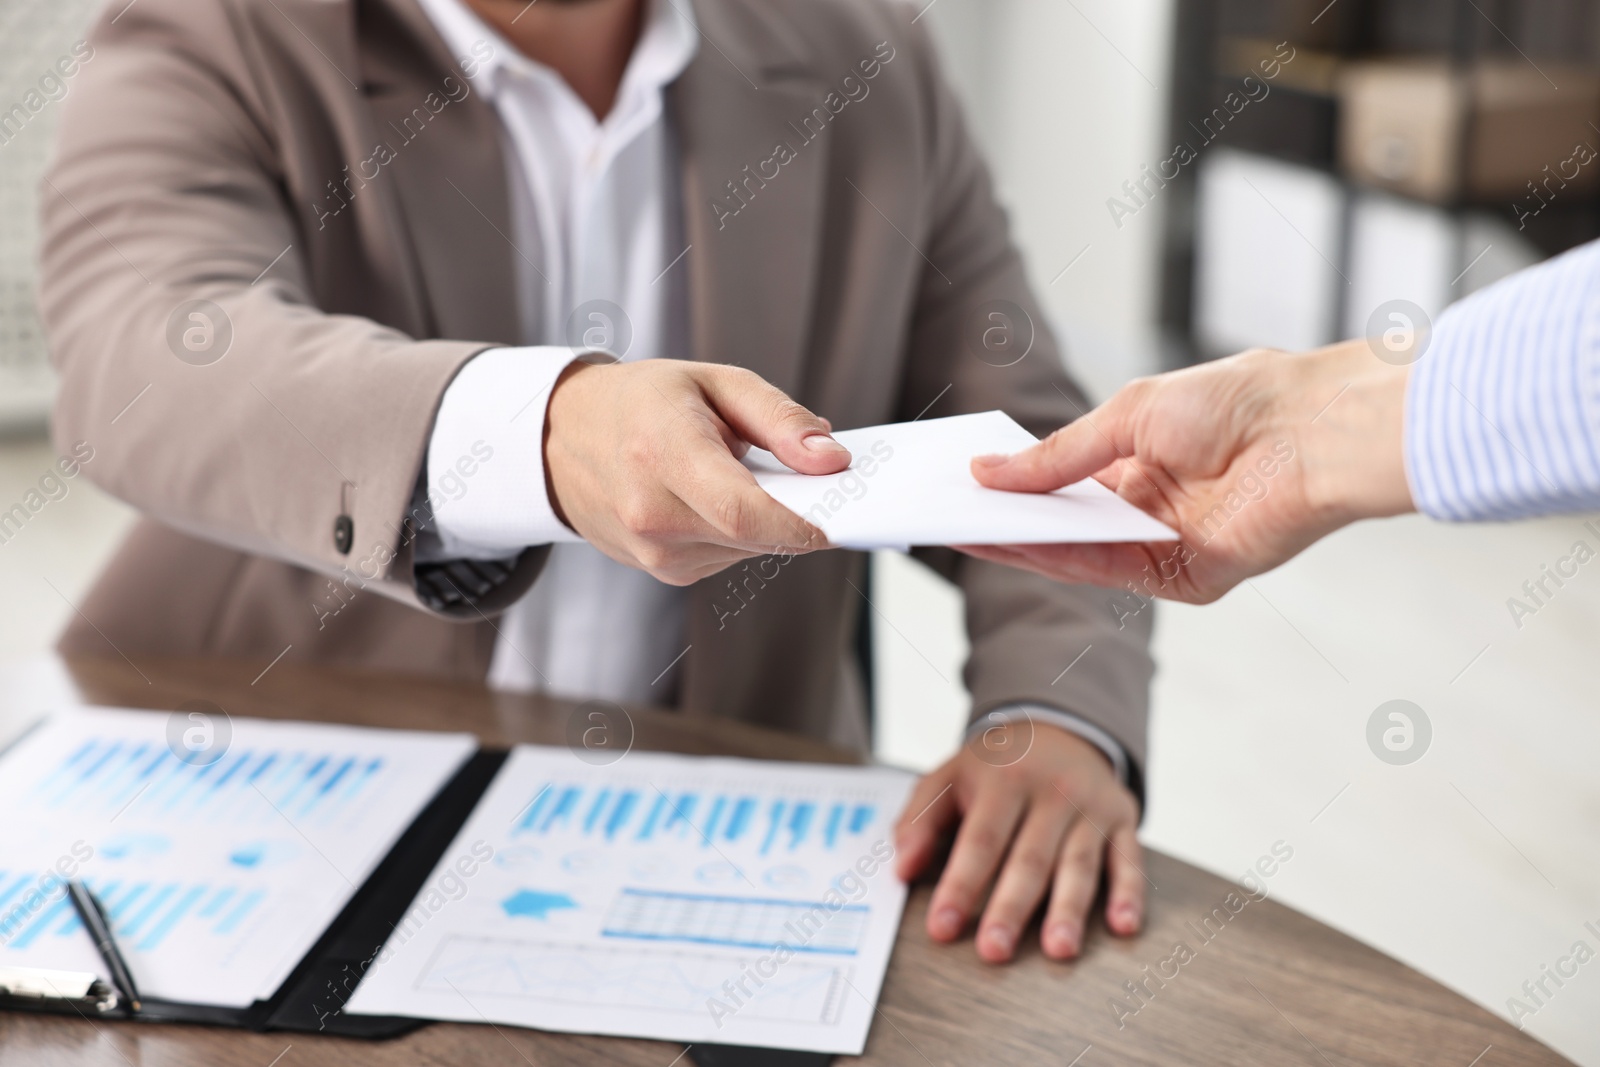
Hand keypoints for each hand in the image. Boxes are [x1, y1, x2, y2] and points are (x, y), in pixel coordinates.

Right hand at [545, 359, 849, 584]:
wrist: (560, 437)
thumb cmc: (642, 401)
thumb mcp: (715, 382)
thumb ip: (779, 419)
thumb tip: (832, 460)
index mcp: (662, 455)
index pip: (744, 513)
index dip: (802, 523)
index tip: (841, 515)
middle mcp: (651, 514)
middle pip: (754, 536)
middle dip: (794, 514)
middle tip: (809, 479)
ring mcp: (652, 551)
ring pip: (746, 551)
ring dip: (764, 522)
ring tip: (741, 476)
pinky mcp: (661, 571)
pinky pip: (727, 558)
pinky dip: (739, 533)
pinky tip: (717, 500)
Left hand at [894, 722, 1142, 962]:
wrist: (1059, 726)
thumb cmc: (996, 766)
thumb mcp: (948, 777)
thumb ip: (919, 820)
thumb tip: (902, 868)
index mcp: (1002, 780)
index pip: (980, 839)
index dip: (961, 885)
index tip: (943, 927)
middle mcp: (1050, 792)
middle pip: (1029, 857)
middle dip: (1011, 907)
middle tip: (994, 951)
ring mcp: (1089, 807)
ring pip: (1079, 863)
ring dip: (1069, 908)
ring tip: (1058, 950)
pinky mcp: (1122, 819)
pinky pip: (1128, 858)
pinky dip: (1129, 892)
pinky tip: (1123, 925)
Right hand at [960, 340, 1415, 602]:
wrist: (1310, 427)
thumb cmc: (1236, 400)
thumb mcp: (1125, 415)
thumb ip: (1057, 455)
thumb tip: (989, 471)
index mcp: (1143, 465)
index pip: (1064, 486)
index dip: (1015, 486)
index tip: (964, 481)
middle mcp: (1152, 510)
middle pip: (1063, 525)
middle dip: (1005, 517)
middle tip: (943, 509)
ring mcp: (1167, 547)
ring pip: (1076, 553)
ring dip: (1017, 540)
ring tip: (956, 524)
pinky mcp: (1187, 579)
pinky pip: (1107, 572)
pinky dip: (1055, 558)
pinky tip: (1009, 540)